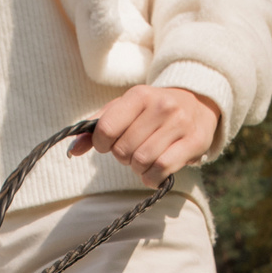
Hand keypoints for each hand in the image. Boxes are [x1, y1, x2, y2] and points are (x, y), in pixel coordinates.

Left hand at [72, 85, 221, 185]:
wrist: (199, 104)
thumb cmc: (153, 111)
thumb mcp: (125, 109)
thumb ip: (97, 127)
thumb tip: (72, 150)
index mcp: (139, 94)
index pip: (106, 129)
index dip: (102, 145)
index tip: (109, 145)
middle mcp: (161, 106)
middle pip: (123, 150)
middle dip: (123, 157)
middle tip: (133, 151)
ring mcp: (179, 124)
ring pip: (142, 161)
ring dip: (138, 169)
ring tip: (144, 160)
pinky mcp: (194, 142)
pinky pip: (162, 170)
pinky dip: (152, 178)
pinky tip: (154, 172)